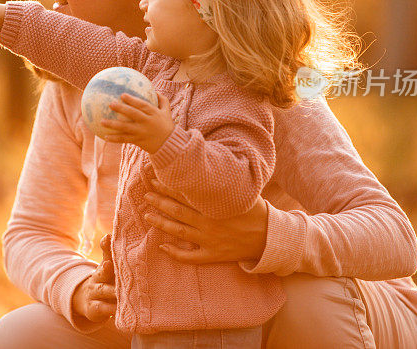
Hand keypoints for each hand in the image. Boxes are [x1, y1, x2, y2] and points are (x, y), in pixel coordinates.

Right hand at [71, 234, 116, 322]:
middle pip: (101, 272)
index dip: (106, 246)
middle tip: (109, 264)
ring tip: (119, 292)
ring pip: (103, 291)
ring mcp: (94, 293)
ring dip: (111, 291)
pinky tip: (120, 310)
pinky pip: (103, 309)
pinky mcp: (94, 309)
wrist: (86, 299)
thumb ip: (111, 252)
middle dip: (105, 268)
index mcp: (104, 265)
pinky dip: (111, 310)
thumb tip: (110, 234)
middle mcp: (97, 278)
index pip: (106, 253)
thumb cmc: (106, 279)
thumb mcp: (108, 266)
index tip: (108, 237)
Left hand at [100, 93, 173, 152]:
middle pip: (133, 114)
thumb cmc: (167, 126)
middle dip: (122, 109)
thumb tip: (155, 90)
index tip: (122, 95)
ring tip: (101, 121)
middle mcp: (147, 122)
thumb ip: (162, 100)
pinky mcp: (138, 141)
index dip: (133, 100)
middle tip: (110, 104)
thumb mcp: (167, 112)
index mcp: (153, 113)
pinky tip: (105, 137)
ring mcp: (142, 132)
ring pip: (126, 128)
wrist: (169, 144)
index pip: (142, 105)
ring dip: (113, 125)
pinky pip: (124, 139)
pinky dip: (115, 139)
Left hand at [143, 173, 268, 263]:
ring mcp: (210, 241)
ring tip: (147, 216)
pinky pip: (191, 257)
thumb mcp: (243, 191)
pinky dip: (176, 254)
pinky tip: (162, 248)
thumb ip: (225, 181)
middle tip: (146, 194)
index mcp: (215, 206)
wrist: (270, 238)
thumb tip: (210, 160)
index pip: (186, 194)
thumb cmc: (256, 211)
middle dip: (160, 202)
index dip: (169, 186)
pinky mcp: (214, 255)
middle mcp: (210, 223)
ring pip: (180, 232)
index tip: (156, 178)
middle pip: (179, 211)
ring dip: (161, 223)